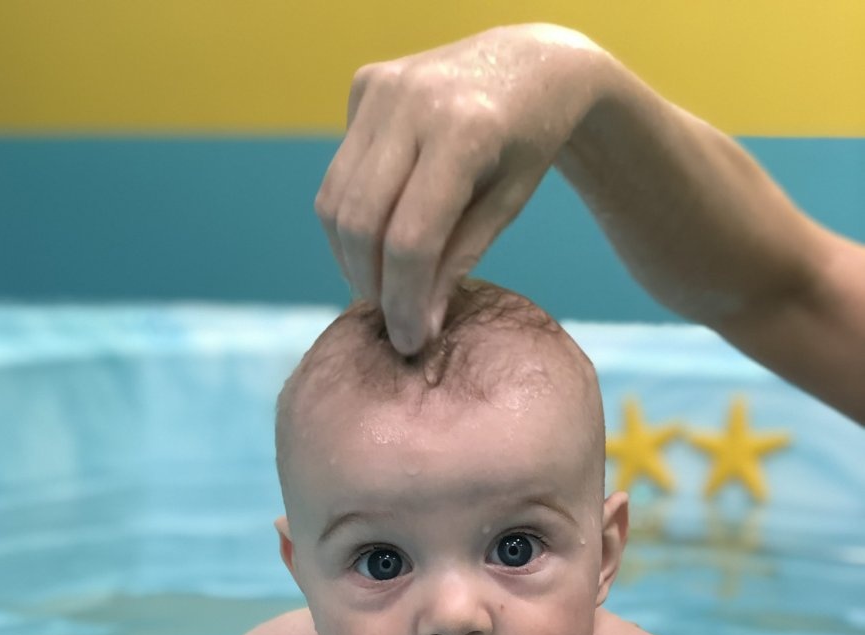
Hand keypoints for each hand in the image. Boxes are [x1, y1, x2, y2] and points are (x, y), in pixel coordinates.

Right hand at [315, 24, 605, 353]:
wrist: (530, 63)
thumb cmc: (526, 145)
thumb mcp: (506, 207)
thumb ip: (458, 262)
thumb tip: (416, 328)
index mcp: (464, 130)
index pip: (411, 239)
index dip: (403, 300)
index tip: (410, 341)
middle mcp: (412, 102)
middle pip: (361, 223)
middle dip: (371, 285)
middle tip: (392, 319)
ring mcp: (381, 89)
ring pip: (334, 201)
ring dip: (351, 258)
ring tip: (382, 286)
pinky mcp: (363, 86)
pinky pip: (339, 173)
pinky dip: (352, 218)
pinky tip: (381, 234)